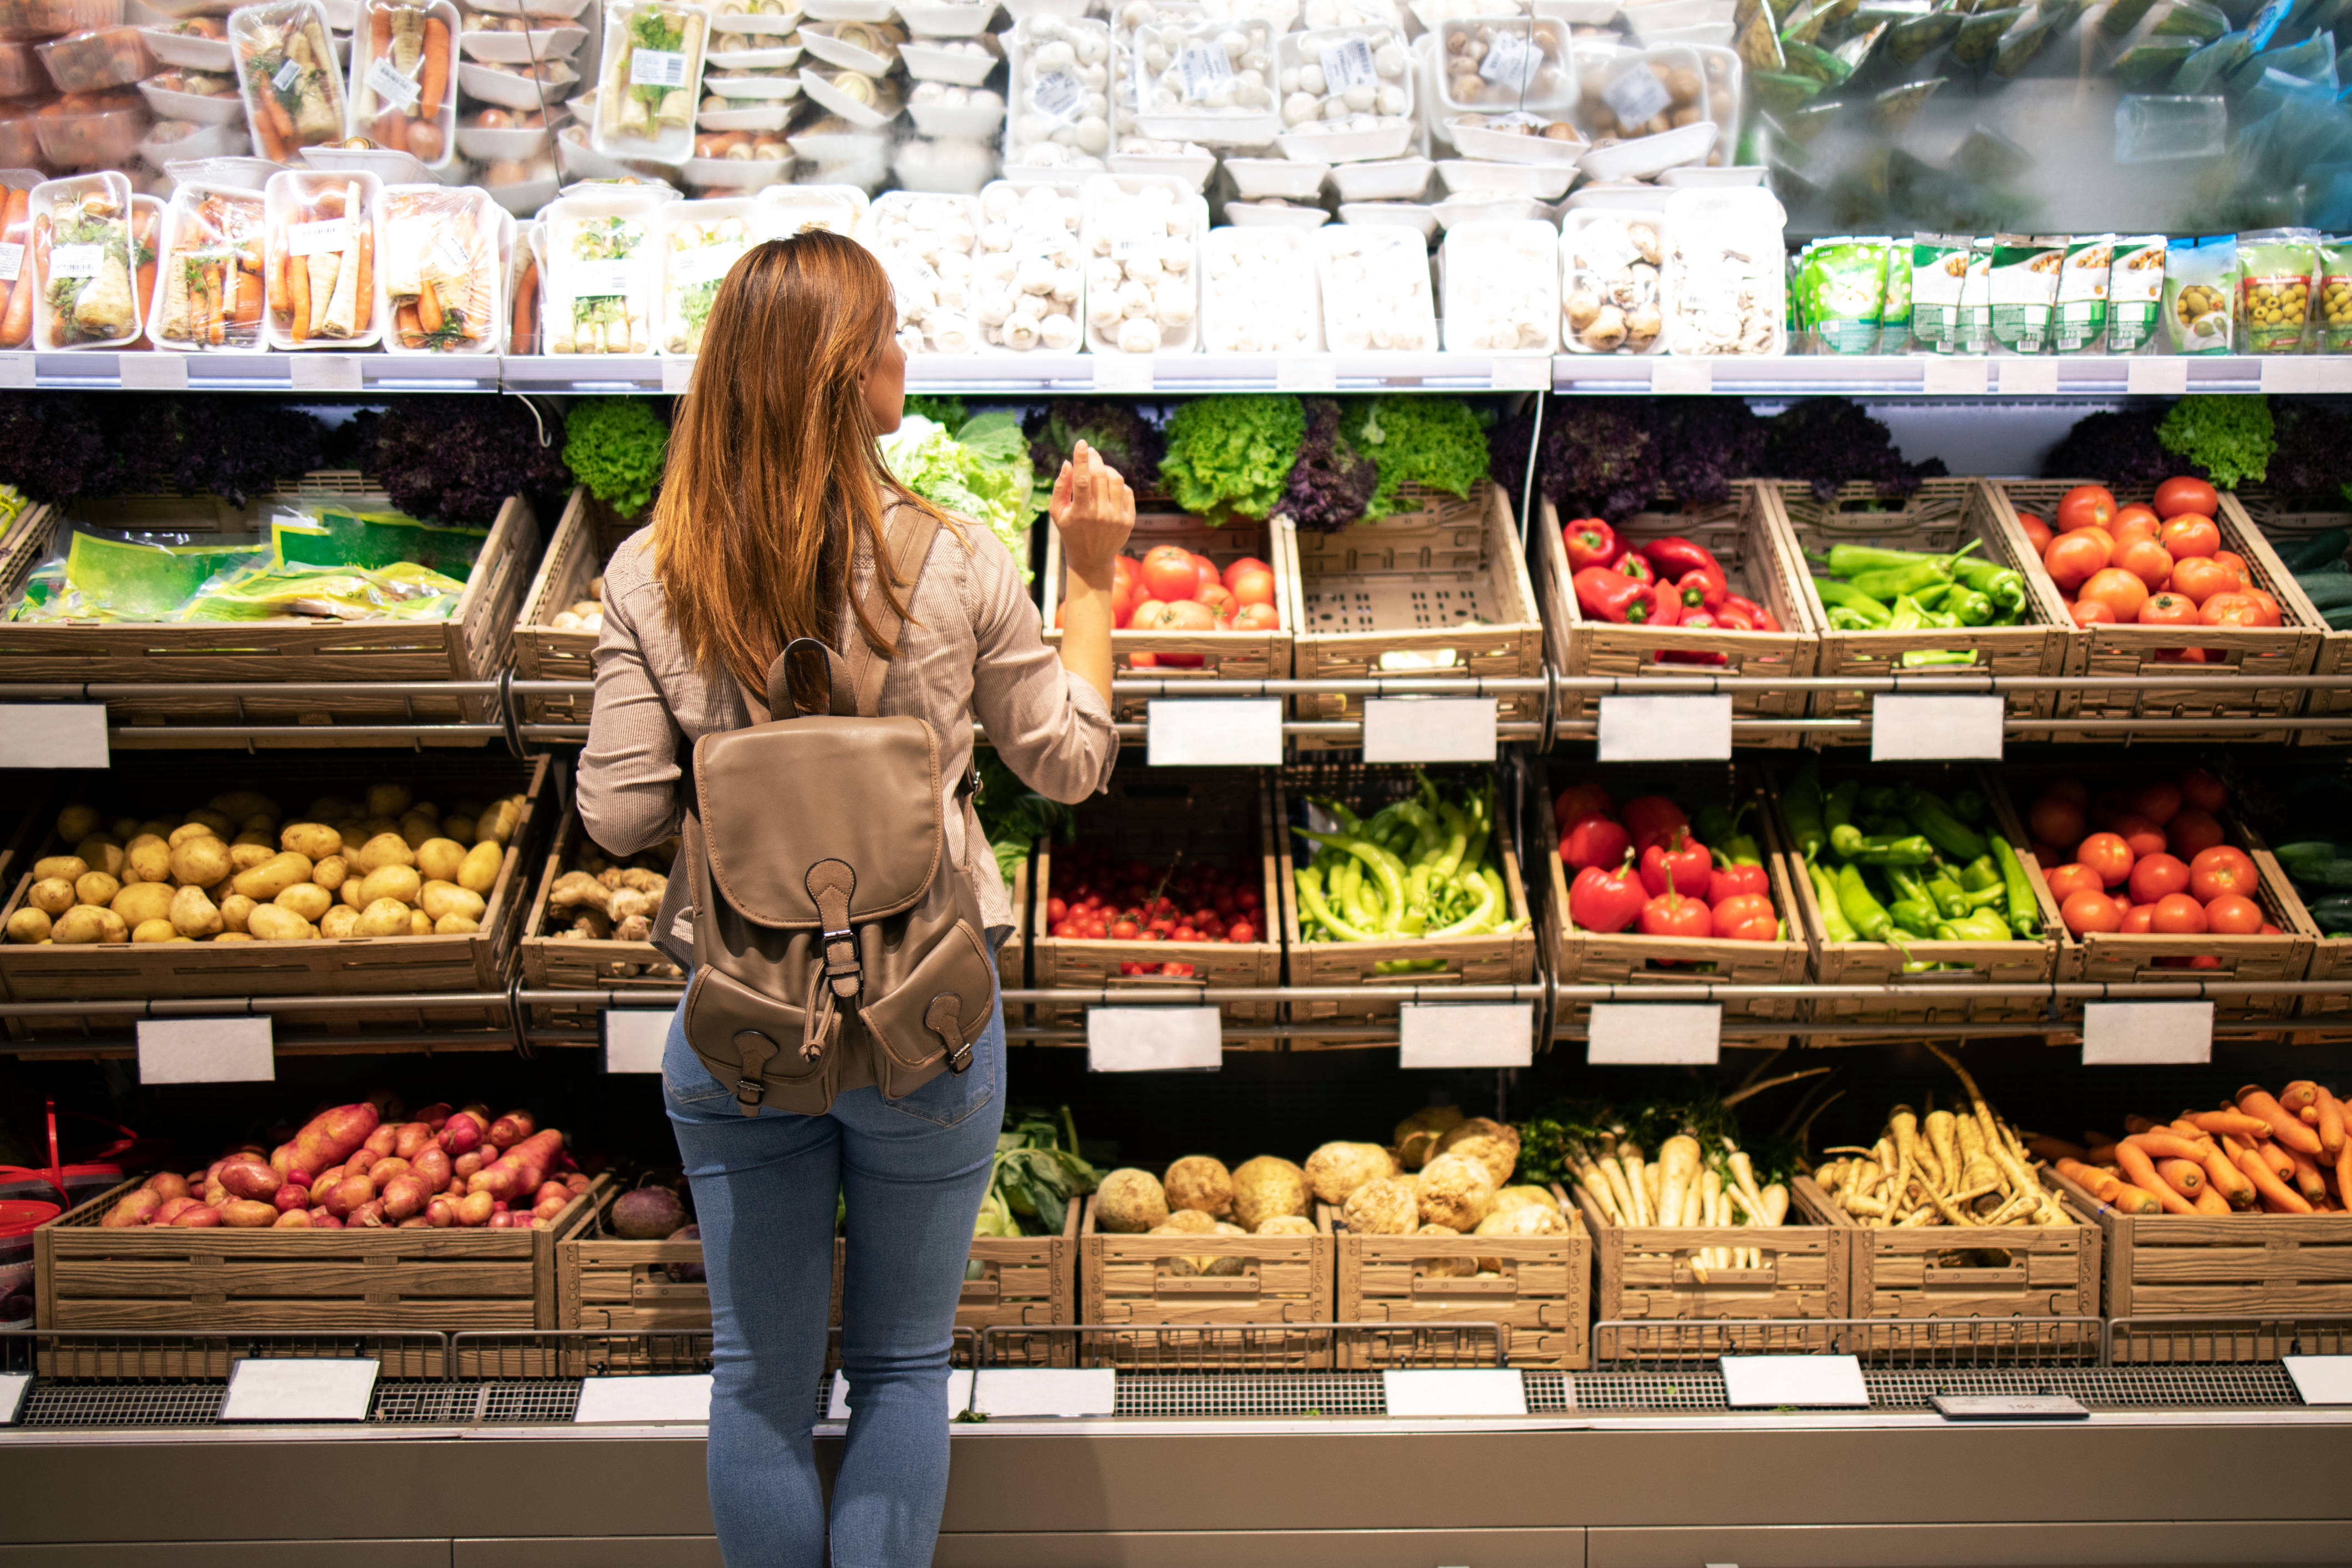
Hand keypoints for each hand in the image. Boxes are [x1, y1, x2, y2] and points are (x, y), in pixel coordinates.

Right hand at [1050, 440, 1134, 585]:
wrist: (1091, 558)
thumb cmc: (1071, 531)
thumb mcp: (1057, 512)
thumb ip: (1060, 487)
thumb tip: (1068, 462)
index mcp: (1079, 513)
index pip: (1082, 480)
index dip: (1082, 459)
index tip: (1081, 443)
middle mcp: (1100, 515)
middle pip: (1100, 476)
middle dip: (1095, 459)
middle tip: (1090, 452)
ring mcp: (1117, 518)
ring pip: (1116, 480)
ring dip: (1107, 469)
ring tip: (1099, 470)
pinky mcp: (1129, 520)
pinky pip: (1127, 491)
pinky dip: (1118, 483)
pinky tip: (1109, 486)